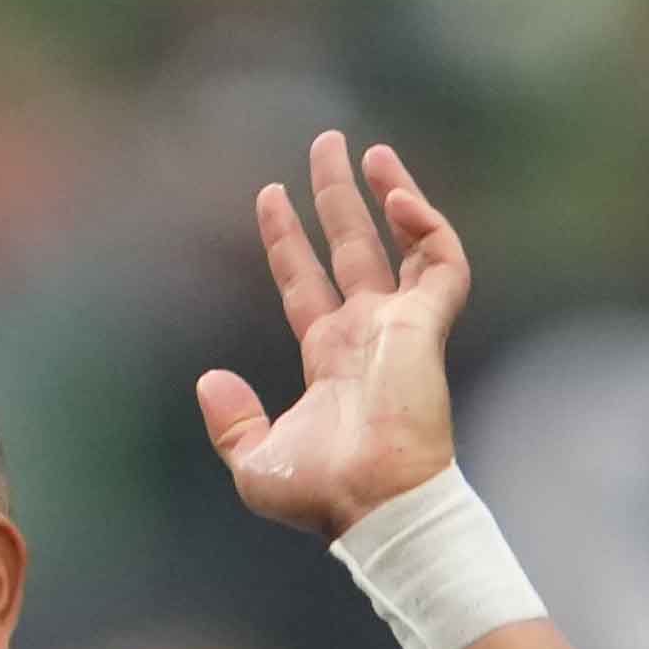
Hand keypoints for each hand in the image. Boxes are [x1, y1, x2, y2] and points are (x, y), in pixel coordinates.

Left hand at [195, 134, 470, 539]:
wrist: (377, 505)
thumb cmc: (323, 494)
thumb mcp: (256, 462)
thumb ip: (231, 421)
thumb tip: (208, 379)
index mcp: (329, 359)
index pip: (307, 283)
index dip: (288, 240)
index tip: (270, 194)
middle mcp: (367, 335)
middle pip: (352, 247)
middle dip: (338, 196)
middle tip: (328, 143)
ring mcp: (401, 327)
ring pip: (401, 243)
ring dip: (389, 193)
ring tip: (369, 151)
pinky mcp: (428, 326)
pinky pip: (440, 263)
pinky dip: (426, 225)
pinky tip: (397, 195)